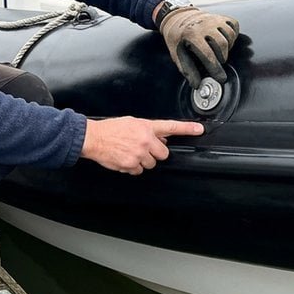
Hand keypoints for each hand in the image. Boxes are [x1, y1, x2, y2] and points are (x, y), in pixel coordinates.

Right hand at [80, 117, 204, 174]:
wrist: (94, 138)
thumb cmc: (110, 129)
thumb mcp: (132, 122)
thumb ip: (148, 130)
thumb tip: (161, 139)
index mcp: (146, 127)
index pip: (171, 127)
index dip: (187, 128)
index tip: (199, 129)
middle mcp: (145, 140)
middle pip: (163, 154)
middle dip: (155, 153)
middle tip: (144, 149)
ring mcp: (139, 154)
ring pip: (151, 164)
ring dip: (144, 161)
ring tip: (130, 152)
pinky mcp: (131, 165)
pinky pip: (139, 170)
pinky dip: (133, 167)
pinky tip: (125, 158)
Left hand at [159, 7, 239, 86]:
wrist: (177, 18)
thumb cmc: (177, 37)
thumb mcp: (177, 54)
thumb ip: (188, 70)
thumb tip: (197, 84)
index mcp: (191, 34)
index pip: (208, 54)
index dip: (215, 69)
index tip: (220, 78)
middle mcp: (204, 25)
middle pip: (222, 45)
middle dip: (222, 58)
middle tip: (216, 62)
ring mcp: (214, 19)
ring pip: (230, 36)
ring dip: (227, 47)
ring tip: (218, 51)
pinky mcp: (220, 17)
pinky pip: (234, 26)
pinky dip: (232, 35)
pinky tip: (224, 40)